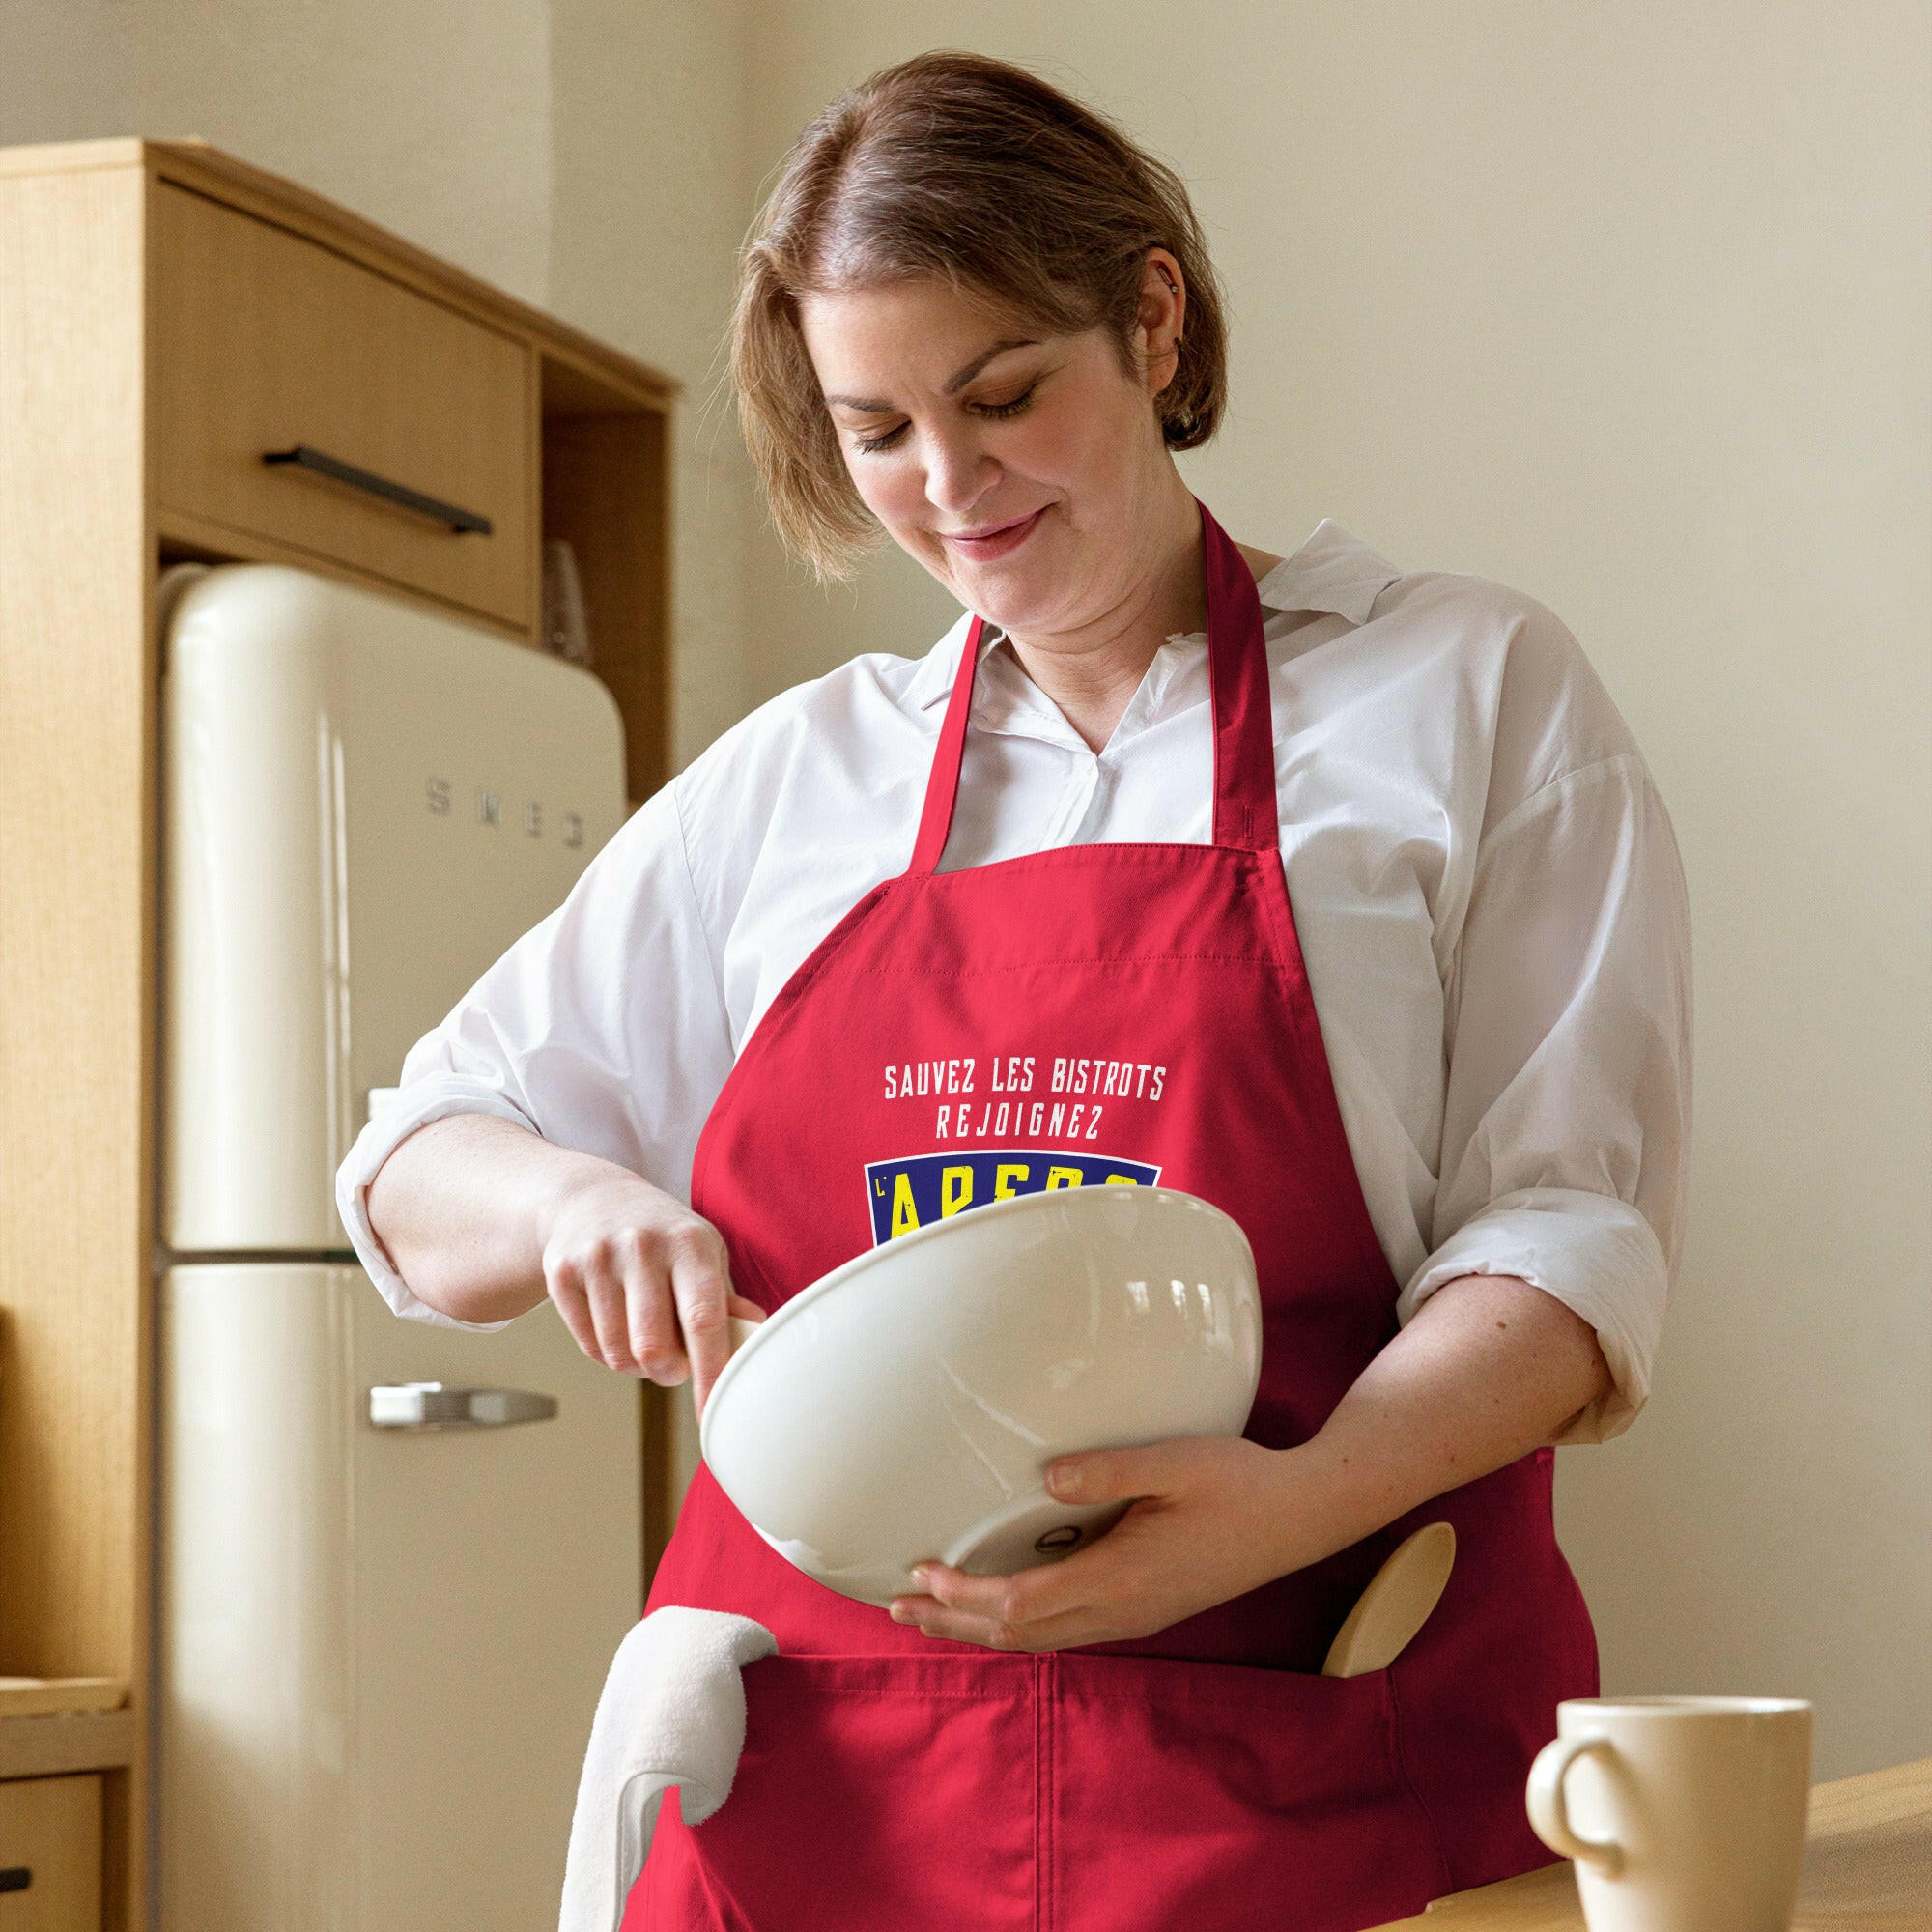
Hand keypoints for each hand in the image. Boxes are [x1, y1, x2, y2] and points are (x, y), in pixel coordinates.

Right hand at [539, 1170, 763, 1414]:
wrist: (590, 1199)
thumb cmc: (661, 1235)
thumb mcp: (701, 1252)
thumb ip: (724, 1297)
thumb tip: (755, 1330)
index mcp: (689, 1243)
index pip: (703, 1318)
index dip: (711, 1370)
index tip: (714, 1408)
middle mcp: (643, 1246)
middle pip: (654, 1347)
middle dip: (669, 1373)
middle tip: (674, 1366)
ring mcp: (598, 1258)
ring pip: (619, 1354)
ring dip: (636, 1366)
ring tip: (643, 1340)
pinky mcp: (562, 1273)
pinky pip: (589, 1346)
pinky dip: (607, 1353)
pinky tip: (614, 1324)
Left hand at [889, 1436, 1317, 1650]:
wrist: (1300, 1517)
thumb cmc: (1239, 1482)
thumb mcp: (1175, 1462)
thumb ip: (1109, 1471)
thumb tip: (1046, 1479)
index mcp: (1122, 1578)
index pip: (1022, 1603)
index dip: (966, 1593)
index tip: (922, 1568)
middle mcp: (1122, 1610)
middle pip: (1019, 1634)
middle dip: (954, 1621)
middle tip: (899, 1605)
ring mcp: (1134, 1617)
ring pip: (1040, 1640)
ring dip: (980, 1629)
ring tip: (932, 1614)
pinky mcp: (1143, 1609)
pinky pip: (1063, 1631)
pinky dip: (1016, 1626)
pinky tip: (1001, 1611)